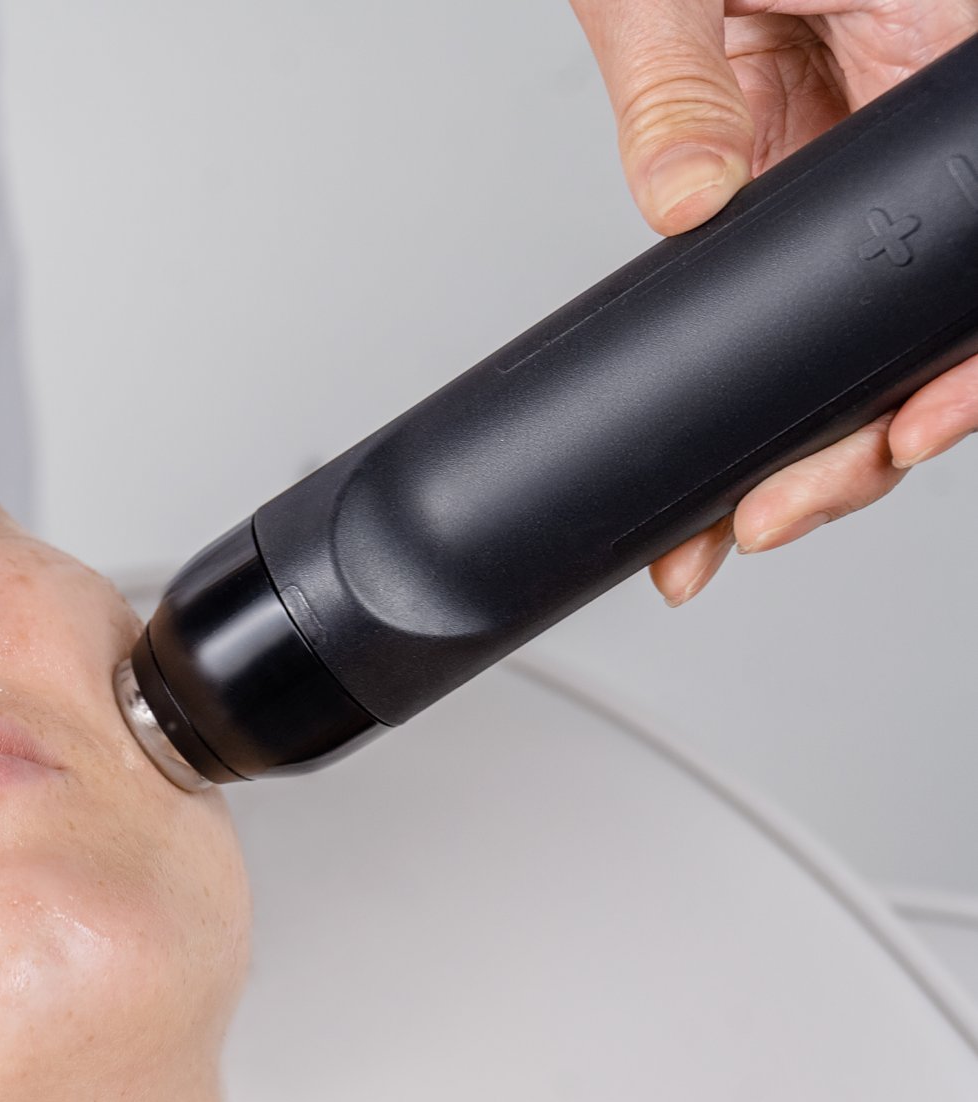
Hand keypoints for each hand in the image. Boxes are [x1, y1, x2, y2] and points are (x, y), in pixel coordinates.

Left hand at [567, 0, 977, 602]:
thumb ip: (682, 85)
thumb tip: (684, 207)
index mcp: (945, 47)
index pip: (974, 256)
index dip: (956, 367)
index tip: (900, 437)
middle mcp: (925, 107)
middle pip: (930, 311)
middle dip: (861, 436)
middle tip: (768, 520)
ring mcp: (870, 139)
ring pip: (872, 319)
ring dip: (817, 429)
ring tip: (729, 524)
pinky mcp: (810, 148)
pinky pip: (809, 279)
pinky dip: (774, 370)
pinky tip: (729, 452)